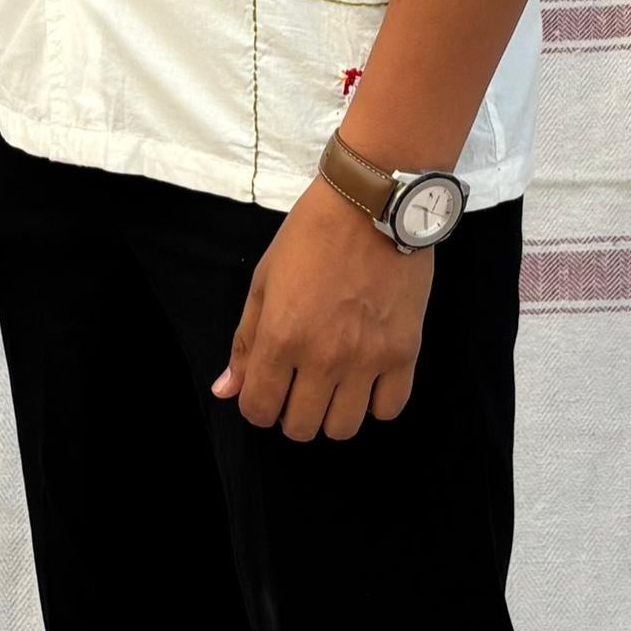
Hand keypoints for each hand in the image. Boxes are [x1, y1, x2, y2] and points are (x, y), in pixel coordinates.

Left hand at [212, 173, 436, 439]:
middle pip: (301, 428)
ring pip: (344, 428)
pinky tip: (368, 379)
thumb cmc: (311, 234)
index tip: (268, 389)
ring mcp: (367, 358)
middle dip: (292, 413)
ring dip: (333, 414)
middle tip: (301, 386)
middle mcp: (323, 357)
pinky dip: (376, 403)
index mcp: (281, 337)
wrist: (372, 202)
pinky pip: (390, 408)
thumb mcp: (264, 280)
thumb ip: (245, 341)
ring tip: (335, 385)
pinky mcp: (405, 351)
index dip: (257, 405)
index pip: (259, 409)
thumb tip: (226, 390)